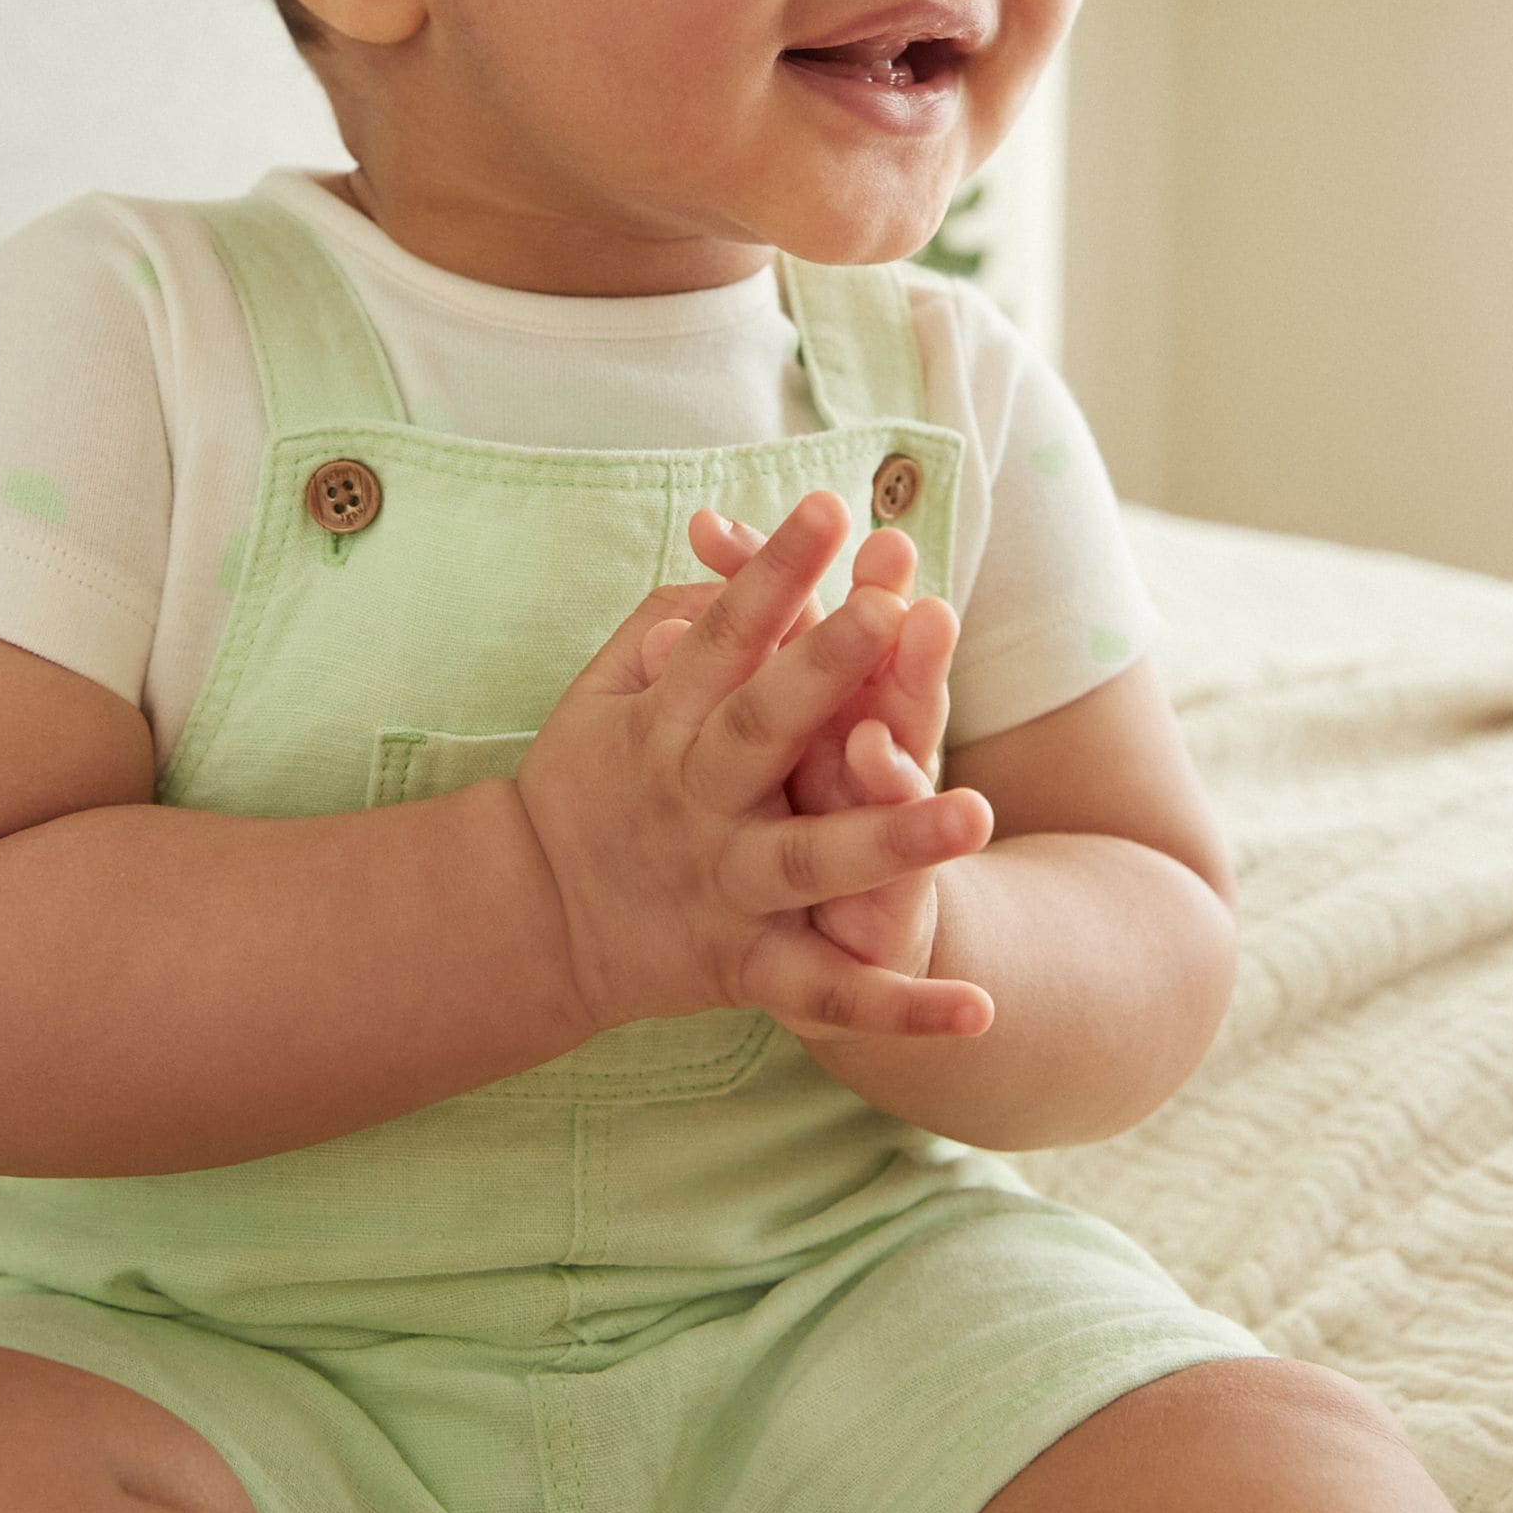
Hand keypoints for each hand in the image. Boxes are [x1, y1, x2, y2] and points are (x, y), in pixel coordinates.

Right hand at [513, 491, 994, 1045]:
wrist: (531, 921)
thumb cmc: (592, 778)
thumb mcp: (605, 690)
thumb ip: (672, 624)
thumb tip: (738, 566)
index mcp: (664, 723)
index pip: (725, 632)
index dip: (775, 568)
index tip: (831, 504)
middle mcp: (694, 801)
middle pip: (763, 728)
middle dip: (827, 669)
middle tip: (897, 609)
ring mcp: (723, 888)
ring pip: (810, 861)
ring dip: (892, 840)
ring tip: (976, 812)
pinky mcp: (746, 969)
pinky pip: (827, 995)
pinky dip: (900, 1009)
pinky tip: (982, 1006)